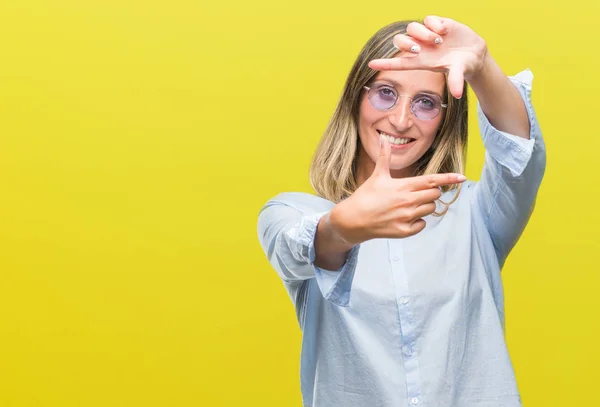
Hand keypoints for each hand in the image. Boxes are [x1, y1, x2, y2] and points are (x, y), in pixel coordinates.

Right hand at [329, 136, 465, 244]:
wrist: (353, 220)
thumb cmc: (365, 196)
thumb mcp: (376, 176)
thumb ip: (384, 158)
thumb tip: (383, 140)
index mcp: (404, 186)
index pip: (432, 180)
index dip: (449, 179)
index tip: (462, 177)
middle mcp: (408, 201)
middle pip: (434, 195)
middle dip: (430, 193)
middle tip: (417, 193)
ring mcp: (407, 217)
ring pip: (430, 209)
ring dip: (424, 206)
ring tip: (408, 205)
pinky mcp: (405, 231)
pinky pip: (422, 225)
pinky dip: (418, 222)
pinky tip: (405, 218)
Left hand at [368, 16, 488, 98]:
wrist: (474, 52)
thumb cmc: (463, 66)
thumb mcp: (460, 72)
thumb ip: (456, 81)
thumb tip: (458, 94)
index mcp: (421, 62)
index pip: (399, 63)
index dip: (385, 64)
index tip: (371, 64)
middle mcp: (421, 48)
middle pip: (400, 42)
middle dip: (406, 44)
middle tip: (420, 48)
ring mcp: (427, 35)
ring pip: (412, 28)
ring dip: (423, 33)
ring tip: (439, 40)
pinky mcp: (437, 23)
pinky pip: (428, 19)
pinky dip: (434, 24)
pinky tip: (445, 31)